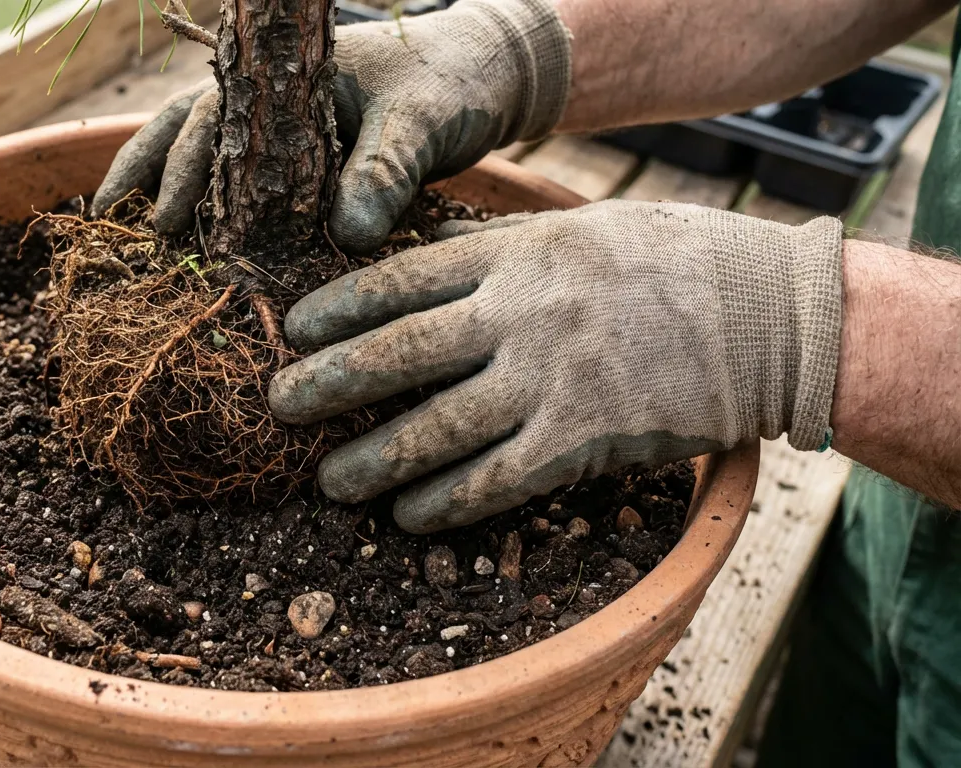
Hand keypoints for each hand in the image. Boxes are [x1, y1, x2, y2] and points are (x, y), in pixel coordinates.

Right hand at [93, 0, 571, 253]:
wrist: (494, 71)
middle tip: (130, 233)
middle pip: (190, 127)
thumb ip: (385, 172)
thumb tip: (348, 233)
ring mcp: (287, 121)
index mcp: (288, 73)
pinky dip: (217, 202)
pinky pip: (248, 175)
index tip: (161, 218)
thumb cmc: (455, 80)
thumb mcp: (423, 122)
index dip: (179, 166)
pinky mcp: (308, 153)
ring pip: (208, 147)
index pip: (212, 115)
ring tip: (131, 230)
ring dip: (170, 184)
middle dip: (154, 176)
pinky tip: (197, 238)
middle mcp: (275, 94)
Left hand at [268, 200, 843, 531]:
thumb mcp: (577, 229)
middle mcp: (524, 316)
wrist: (770, 315)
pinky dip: (448, 502)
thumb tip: (416, 249)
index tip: (292, 329)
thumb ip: (496, 244)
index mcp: (518, 255)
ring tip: (331, 481)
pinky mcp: (586, 440)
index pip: (402, 279)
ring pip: (440, 428)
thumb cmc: (669, 261)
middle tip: (280, 406)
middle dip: (331, 383)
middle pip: (403, 353)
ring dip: (376, 459)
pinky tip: (409, 516)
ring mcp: (553, 381)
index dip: (339, 307)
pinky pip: (499, 479)